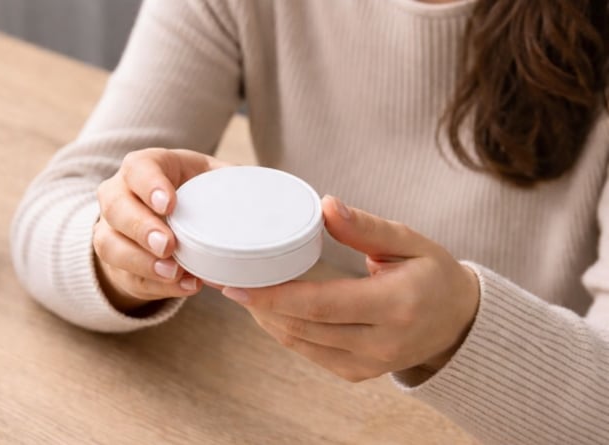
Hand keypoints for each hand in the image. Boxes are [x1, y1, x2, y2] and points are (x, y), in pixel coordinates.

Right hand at [95, 148, 229, 312]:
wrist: (167, 222)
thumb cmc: (194, 194)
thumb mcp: (212, 179)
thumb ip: (234, 183)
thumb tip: (271, 198)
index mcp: (145, 168)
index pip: (138, 168)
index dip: (149, 185)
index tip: (169, 205)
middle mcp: (119, 195)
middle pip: (115, 208)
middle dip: (140, 228)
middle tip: (168, 245)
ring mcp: (112, 230)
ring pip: (109, 245)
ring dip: (141, 261)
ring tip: (174, 272)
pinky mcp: (116, 264)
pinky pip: (127, 276)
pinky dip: (155, 285)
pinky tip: (183, 286)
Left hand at [221, 196, 479, 380]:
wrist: (458, 321)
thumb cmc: (432, 273)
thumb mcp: (408, 240)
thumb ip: (365, 226)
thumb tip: (326, 205)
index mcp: (396, 305)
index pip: (321, 305)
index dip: (274, 296)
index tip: (237, 285)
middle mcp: (382, 342)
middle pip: (304, 327)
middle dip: (261, 305)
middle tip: (230, 279)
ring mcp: (370, 364)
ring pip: (302, 343)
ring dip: (267, 318)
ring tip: (244, 291)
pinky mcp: (359, 374)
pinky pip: (310, 354)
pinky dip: (285, 331)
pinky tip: (269, 310)